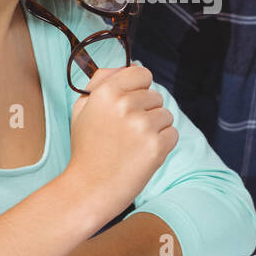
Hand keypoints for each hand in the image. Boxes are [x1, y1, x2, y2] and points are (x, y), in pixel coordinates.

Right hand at [66, 64, 177, 222]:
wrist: (90, 188)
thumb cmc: (87, 148)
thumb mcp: (83, 108)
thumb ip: (102, 82)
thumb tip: (128, 67)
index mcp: (106, 92)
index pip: (142, 73)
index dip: (140, 87)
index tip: (132, 101)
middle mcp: (125, 105)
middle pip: (156, 96)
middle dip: (146, 111)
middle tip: (126, 132)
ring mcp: (142, 126)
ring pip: (166, 115)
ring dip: (155, 129)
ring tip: (133, 144)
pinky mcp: (156, 146)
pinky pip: (173, 134)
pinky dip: (162, 144)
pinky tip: (143, 154)